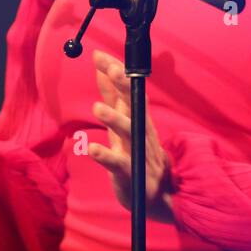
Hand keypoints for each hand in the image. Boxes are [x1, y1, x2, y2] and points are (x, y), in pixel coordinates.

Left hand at [87, 49, 174, 223]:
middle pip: (134, 103)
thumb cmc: (137, 154)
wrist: (158, 195)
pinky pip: (119, 164)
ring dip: (114, 119)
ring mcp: (137, 151)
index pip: (130, 89)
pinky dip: (106, 156)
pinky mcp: (130, 173)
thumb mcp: (123, 123)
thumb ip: (113, 97)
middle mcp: (141, 131)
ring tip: (97, 108)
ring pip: (129, 132)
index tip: (100, 55)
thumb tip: (102, 69)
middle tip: (110, 68)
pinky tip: (92, 149)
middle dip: (123, 85)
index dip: (117, 71)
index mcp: (139, 117)